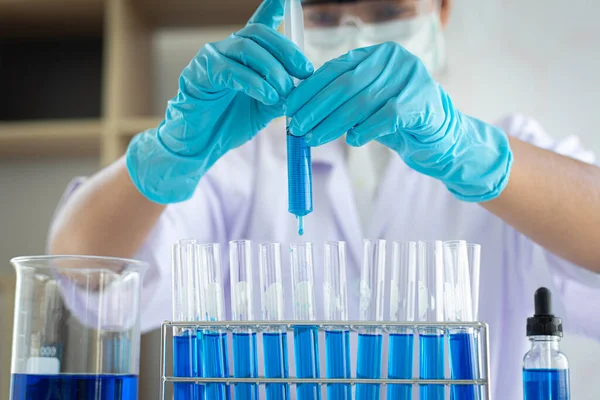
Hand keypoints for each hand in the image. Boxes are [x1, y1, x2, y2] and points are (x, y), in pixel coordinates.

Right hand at [126, 0, 313, 203]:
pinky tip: (267, 95)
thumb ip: (280, 94)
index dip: (272, 8)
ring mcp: (211, 58)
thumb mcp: (263, 109)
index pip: (260, 25)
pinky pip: (230, 70)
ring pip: (246, 48)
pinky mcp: (199, 74)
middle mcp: (227, 49)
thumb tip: (300, 86)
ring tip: (284, 91)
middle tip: (305, 71)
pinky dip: (253, 82)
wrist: (199, 146)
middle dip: (286, 50)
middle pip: (259, 33)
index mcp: (244, 55)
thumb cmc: (228, 125)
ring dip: (272, 68)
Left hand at [286, 42, 512, 201]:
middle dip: (316, 108)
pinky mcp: (420, 101)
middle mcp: (394, 60)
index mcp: (376, 55)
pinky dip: (365, 130)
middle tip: (296, 127)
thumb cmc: (397, 120)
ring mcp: (409, 78)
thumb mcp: (367, 103)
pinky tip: (353, 140)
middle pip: (345, 85)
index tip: (289, 108)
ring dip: (332, 124)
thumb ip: (342, 98)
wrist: (440, 135)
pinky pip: (385, 116)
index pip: (335, 68)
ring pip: (361, 102)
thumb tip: (300, 108)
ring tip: (314, 138)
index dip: (309, 89)